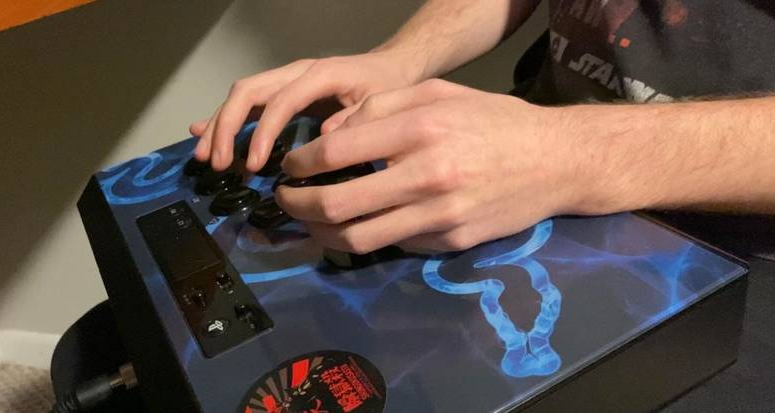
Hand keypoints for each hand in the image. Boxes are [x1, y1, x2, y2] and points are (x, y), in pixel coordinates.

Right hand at [190, 50, 424, 171]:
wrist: (391, 67)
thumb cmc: (387, 86)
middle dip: (227, 128)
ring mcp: (285, 80)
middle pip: (247, 92)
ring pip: (241, 96)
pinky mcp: (282, 91)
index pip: (279, 101)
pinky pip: (248, 102)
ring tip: (205, 158)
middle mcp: (295, 72)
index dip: (262, 133)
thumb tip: (323, 139)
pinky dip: (225, 119)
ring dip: (219, 126)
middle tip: (218, 164)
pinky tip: (203, 134)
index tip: (252, 165)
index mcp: (318, 75)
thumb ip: (355, 120)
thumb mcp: (380, 104)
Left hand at [276, 79, 584, 252]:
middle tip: (285, 199)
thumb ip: (380, 108)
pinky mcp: (450, 243)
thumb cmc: (496, 121)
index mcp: (421, 130)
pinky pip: (393, 246)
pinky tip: (356, 226)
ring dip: (320, 234)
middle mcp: (428, 177)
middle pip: (336, 206)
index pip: (335, 154)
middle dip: (296, 206)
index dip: (299, 164)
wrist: (557, 162)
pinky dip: (365, 238)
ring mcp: (440, 217)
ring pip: (358, 239)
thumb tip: (329, 136)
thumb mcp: (440, 93)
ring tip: (309, 222)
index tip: (290, 167)